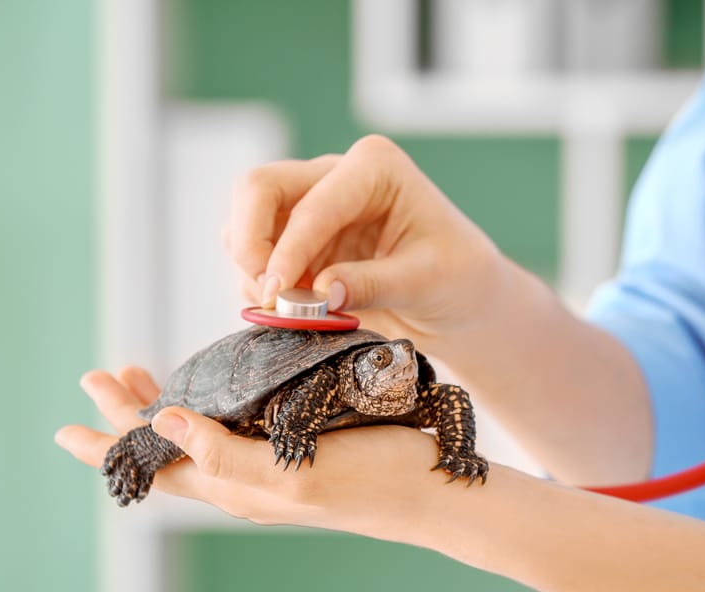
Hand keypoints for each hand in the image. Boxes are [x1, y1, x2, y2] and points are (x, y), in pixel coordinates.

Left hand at [55, 366, 439, 539]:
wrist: (429, 489)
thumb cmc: (371, 481)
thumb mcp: (292, 473)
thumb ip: (223, 453)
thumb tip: (159, 424)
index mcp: (234, 485)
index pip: (152, 467)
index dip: (106, 446)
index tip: (65, 425)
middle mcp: (244, 475)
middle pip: (169, 446)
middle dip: (129, 413)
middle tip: (101, 375)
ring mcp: (270, 460)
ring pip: (200, 432)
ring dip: (166, 405)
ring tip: (142, 377)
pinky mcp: (296, 442)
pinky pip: (236, 422)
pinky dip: (211, 400)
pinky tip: (218, 384)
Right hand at [227, 135, 510, 350]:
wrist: (459, 297)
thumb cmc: (457, 276)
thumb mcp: (427, 282)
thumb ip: (374, 284)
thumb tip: (321, 293)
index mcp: (375, 168)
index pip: (314, 203)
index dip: (289, 250)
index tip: (278, 293)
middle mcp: (335, 175)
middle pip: (258, 189)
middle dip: (251, 244)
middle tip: (268, 296)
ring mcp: (311, 205)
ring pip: (244, 221)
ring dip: (253, 269)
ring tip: (289, 311)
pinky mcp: (297, 239)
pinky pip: (252, 254)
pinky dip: (258, 284)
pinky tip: (292, 311)